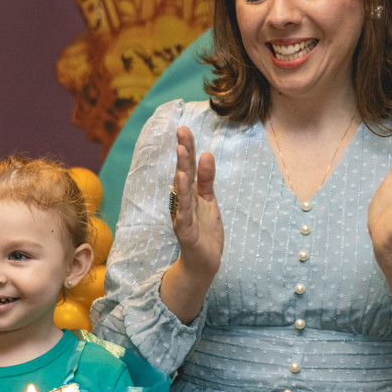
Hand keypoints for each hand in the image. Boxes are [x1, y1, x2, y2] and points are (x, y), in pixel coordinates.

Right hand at [171, 126, 222, 283]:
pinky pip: (184, 210)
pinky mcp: (186, 230)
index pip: (188, 166)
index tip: (184, 128)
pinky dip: (183, 194)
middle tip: (181, 130)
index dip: (187, 147)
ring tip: (181, 149)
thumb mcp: (209, 201)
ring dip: (182, 168)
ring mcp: (183, 215)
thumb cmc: (205, 232)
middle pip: (183, 172)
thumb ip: (207, 179)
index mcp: (189, 194)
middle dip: (183, 151)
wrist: (203, 263)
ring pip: (182, 189)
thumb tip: (206, 153)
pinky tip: (182, 179)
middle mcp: (183, 202)